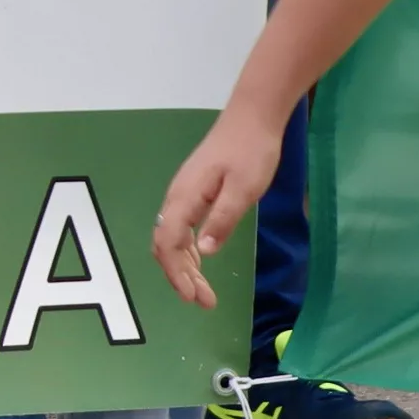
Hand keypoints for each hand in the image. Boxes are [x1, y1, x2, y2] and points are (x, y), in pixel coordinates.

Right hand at [151, 107, 286, 310]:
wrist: (253, 117)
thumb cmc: (251, 151)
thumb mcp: (243, 189)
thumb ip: (222, 220)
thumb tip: (204, 252)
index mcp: (185, 198)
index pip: (168, 243)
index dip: (177, 273)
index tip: (194, 297)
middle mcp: (178, 197)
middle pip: (166, 245)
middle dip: (180, 277)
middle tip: (204, 302)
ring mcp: (184, 194)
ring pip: (173, 238)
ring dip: (185, 267)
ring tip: (204, 290)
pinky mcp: (195, 191)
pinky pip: (182, 228)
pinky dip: (189, 251)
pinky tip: (202, 260)